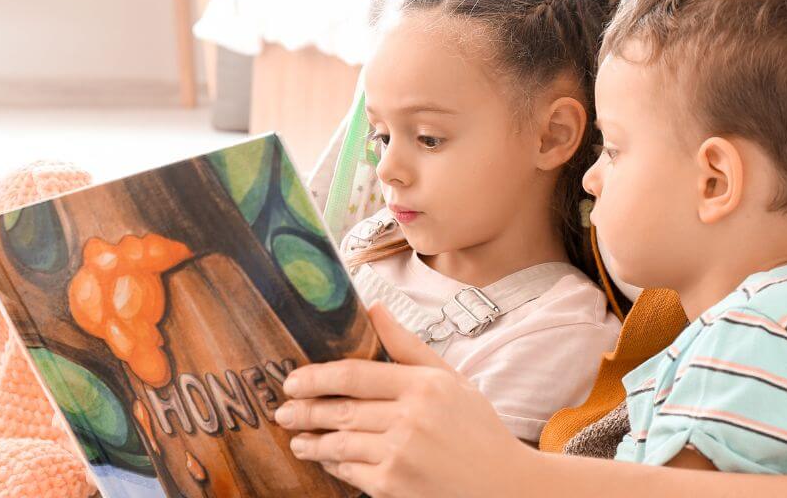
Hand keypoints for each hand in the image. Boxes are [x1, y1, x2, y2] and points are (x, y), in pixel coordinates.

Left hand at [278, 304, 532, 497]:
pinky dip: (334, 465)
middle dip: (304, 410)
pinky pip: (350, 472)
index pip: (355, 375)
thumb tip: (374, 307)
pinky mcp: (393, 485)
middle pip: (340, 409)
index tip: (293, 380)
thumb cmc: (476, 428)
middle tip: (283, 410)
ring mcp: (400, 454)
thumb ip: (407, 345)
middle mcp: (411, 417)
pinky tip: (326, 460)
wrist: (503, 484)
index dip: (317, 377)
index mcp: (424, 384)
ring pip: (339, 443)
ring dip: (312, 442)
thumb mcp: (450, 378)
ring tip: (298, 439)